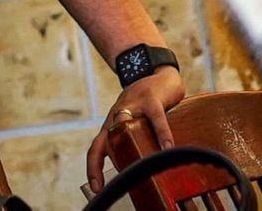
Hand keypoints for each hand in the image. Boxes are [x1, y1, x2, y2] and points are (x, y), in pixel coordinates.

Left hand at [86, 66, 185, 192]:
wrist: (158, 72)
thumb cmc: (148, 102)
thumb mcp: (136, 122)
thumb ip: (134, 141)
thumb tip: (142, 171)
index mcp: (113, 124)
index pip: (96, 147)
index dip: (93, 168)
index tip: (96, 188)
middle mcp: (117, 115)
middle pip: (103, 140)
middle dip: (100, 162)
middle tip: (106, 184)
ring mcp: (132, 105)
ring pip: (123, 125)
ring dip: (130, 145)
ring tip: (141, 168)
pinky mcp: (151, 99)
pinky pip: (156, 119)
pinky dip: (162, 134)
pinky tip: (168, 147)